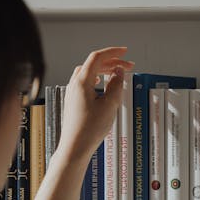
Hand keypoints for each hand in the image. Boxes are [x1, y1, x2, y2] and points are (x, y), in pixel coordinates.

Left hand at [56, 47, 134, 163]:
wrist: (74, 147)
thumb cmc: (89, 130)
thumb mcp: (109, 105)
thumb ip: (116, 85)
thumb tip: (119, 73)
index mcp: (82, 82)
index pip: (97, 57)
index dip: (113, 52)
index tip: (124, 52)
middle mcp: (74, 84)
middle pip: (93, 64)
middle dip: (111, 62)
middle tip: (127, 66)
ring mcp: (72, 92)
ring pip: (88, 72)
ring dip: (104, 69)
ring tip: (118, 73)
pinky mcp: (73, 101)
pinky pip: (85, 82)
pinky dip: (97, 77)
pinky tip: (102, 83)